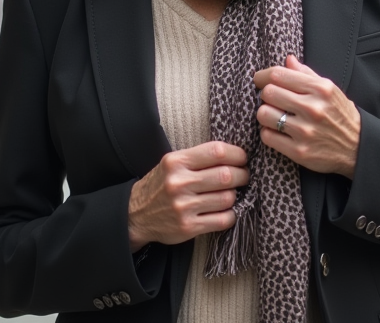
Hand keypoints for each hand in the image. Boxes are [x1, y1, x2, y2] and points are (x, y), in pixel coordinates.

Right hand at [128, 141, 247, 251]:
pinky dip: (231, 214)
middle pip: (226, 175)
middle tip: (243, 176)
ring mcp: (184, 206)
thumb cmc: (161, 184)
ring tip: (231, 193)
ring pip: (227, 198)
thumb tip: (236, 156)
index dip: (237, 154)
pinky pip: (223, 220)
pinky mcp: (188, 227)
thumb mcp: (173, 163)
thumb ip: (199, 158)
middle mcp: (179, 183)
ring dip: (235, 195)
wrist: (136, 214)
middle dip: (242, 175)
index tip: (242, 158)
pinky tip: (225, 211)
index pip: (217, 151)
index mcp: (176, 162)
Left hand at [254, 54, 360, 179]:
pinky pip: (267, 136)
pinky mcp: (299, 151)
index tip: (260, 80)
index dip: (263, 76)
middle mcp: (313, 108)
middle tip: (272, 100)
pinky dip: (269, 133)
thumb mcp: (330, 90)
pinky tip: (278, 132)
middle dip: (266, 95)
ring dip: (265, 114)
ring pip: (264, 114)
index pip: (278, 74)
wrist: (357, 148)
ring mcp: (305, 131)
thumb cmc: (340, 115)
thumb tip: (288, 59)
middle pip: (268, 92)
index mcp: (320, 89)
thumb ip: (307, 74)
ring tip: (275, 116)